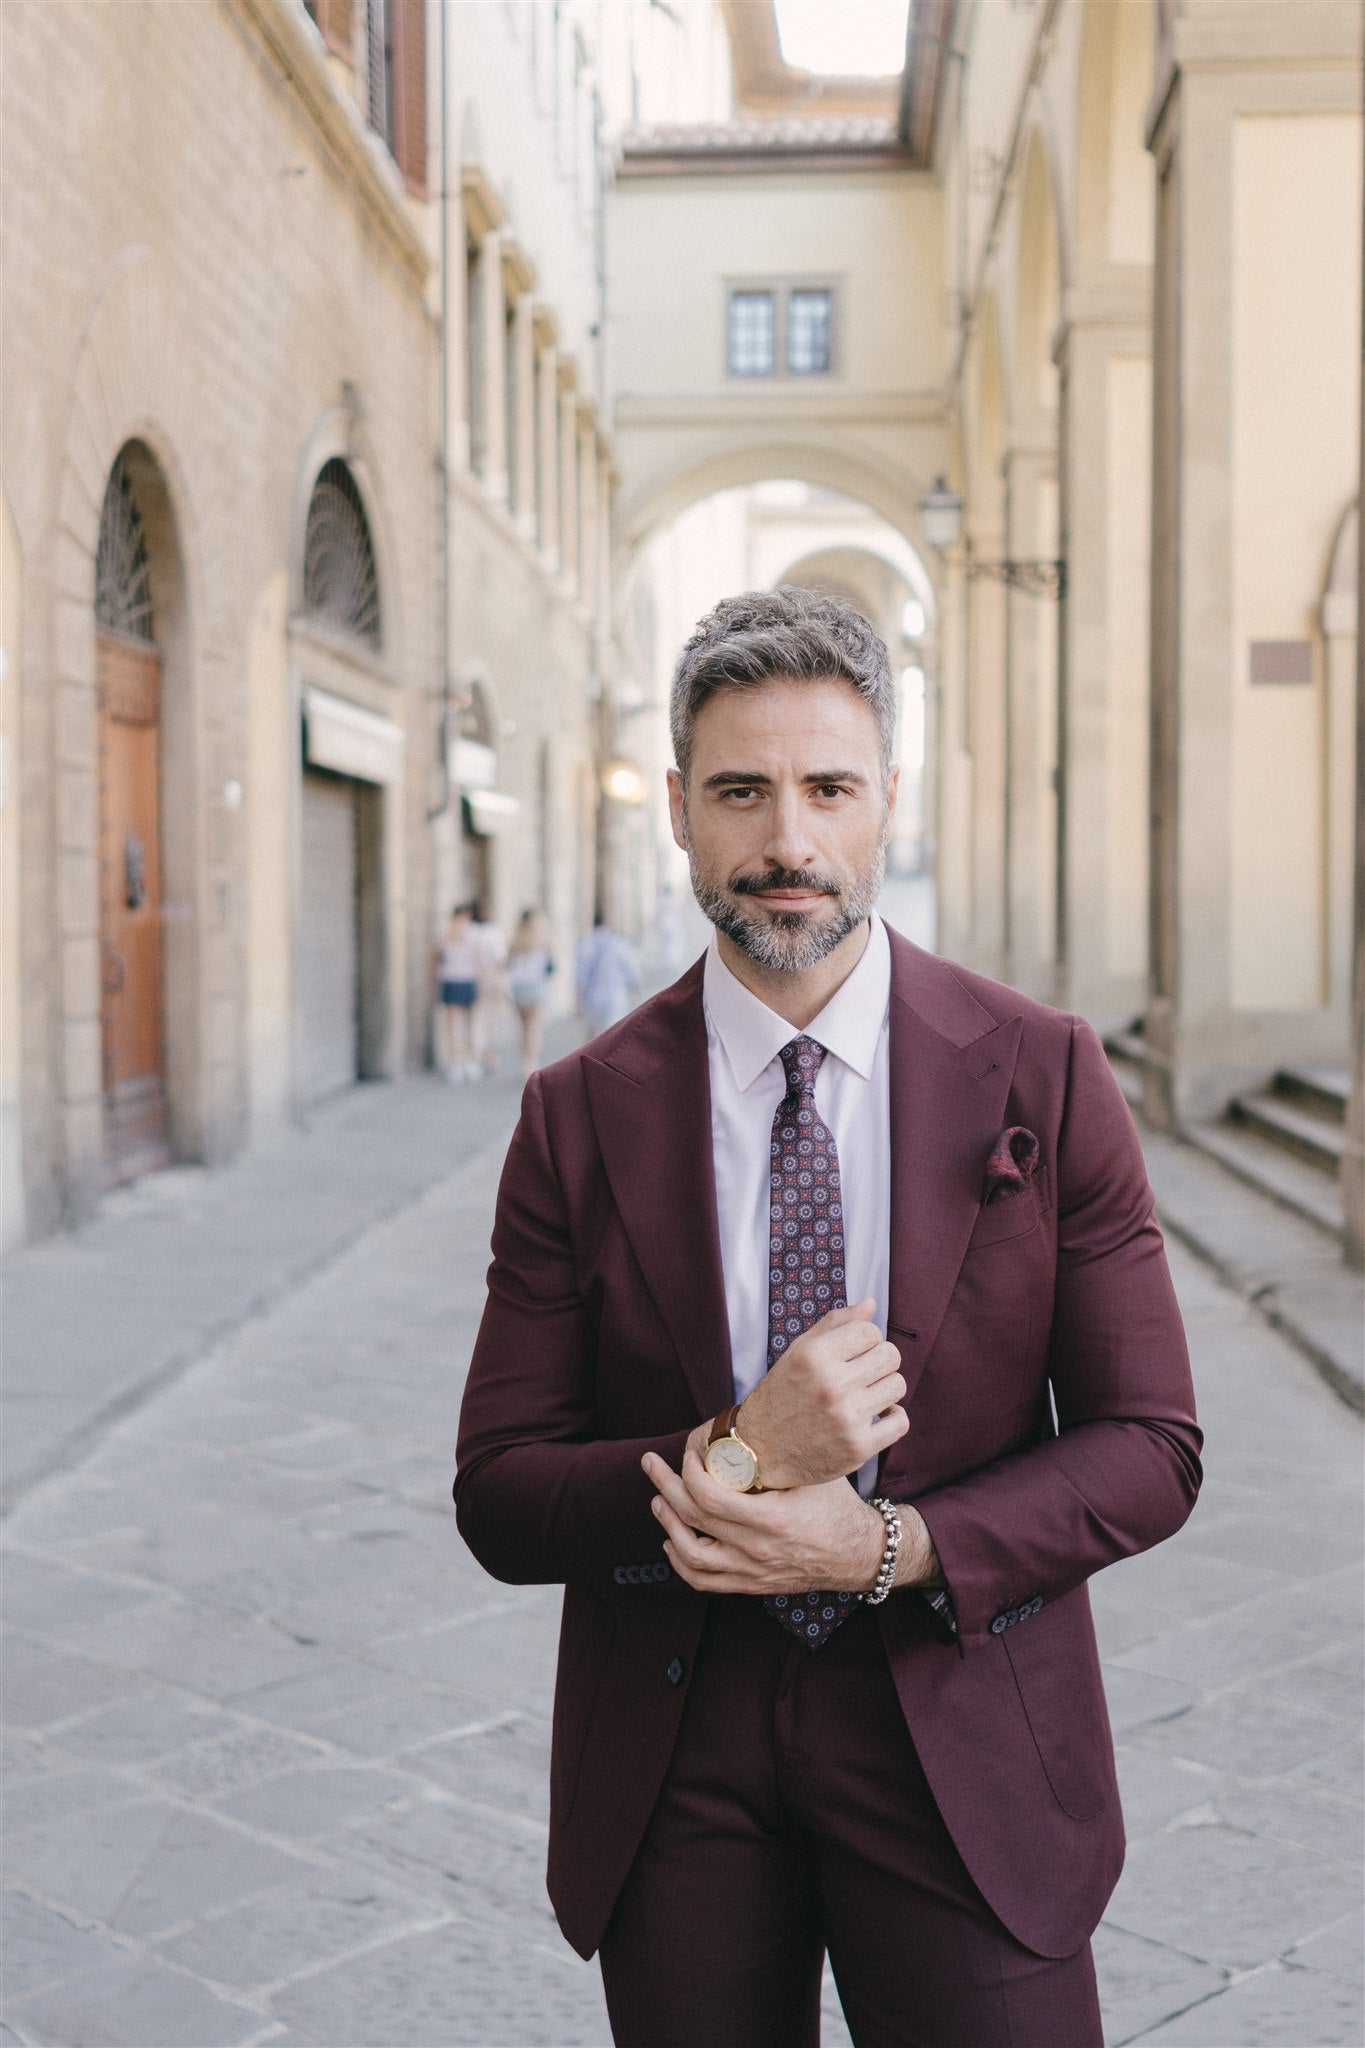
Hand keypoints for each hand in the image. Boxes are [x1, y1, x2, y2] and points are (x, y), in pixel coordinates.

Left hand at [643, 1444, 884, 1593]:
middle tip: (651, 1464)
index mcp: (771, 1520)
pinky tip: (671, 1540)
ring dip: (667, 1525)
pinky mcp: (751, 1584)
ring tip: (658, 1501)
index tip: (688, 1455)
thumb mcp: (813, 1474)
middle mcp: (757, 1550)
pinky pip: (704, 1581)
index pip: (710, 1499)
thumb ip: (778, 1457)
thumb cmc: (837, 1505)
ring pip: (691, 1556)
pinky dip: (680, 1562)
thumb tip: (742, 1426)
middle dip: (665, 1487)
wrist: (859, 1554)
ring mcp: (752, 1571)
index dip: (689, 1474)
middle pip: (693, 1521)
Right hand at [731, 1299, 908, 1489]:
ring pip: (898, 1385)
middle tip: (863, 1374)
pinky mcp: (858, 1448)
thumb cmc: (781, 1396)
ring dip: (885, 1388)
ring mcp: (847, 1418)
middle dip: (879, 1361)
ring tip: (866, 1395)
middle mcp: (831, 1385)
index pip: (870, 1331)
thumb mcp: (798, 1352)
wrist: (760, 1451)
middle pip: (890, 1356)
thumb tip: (871, 1304)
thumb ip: (835, 1324)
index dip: (866, 1340)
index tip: (855, 1353)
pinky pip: (900, 1421)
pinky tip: (876, 1416)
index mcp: (815, 1355)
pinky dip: (892, 1417)